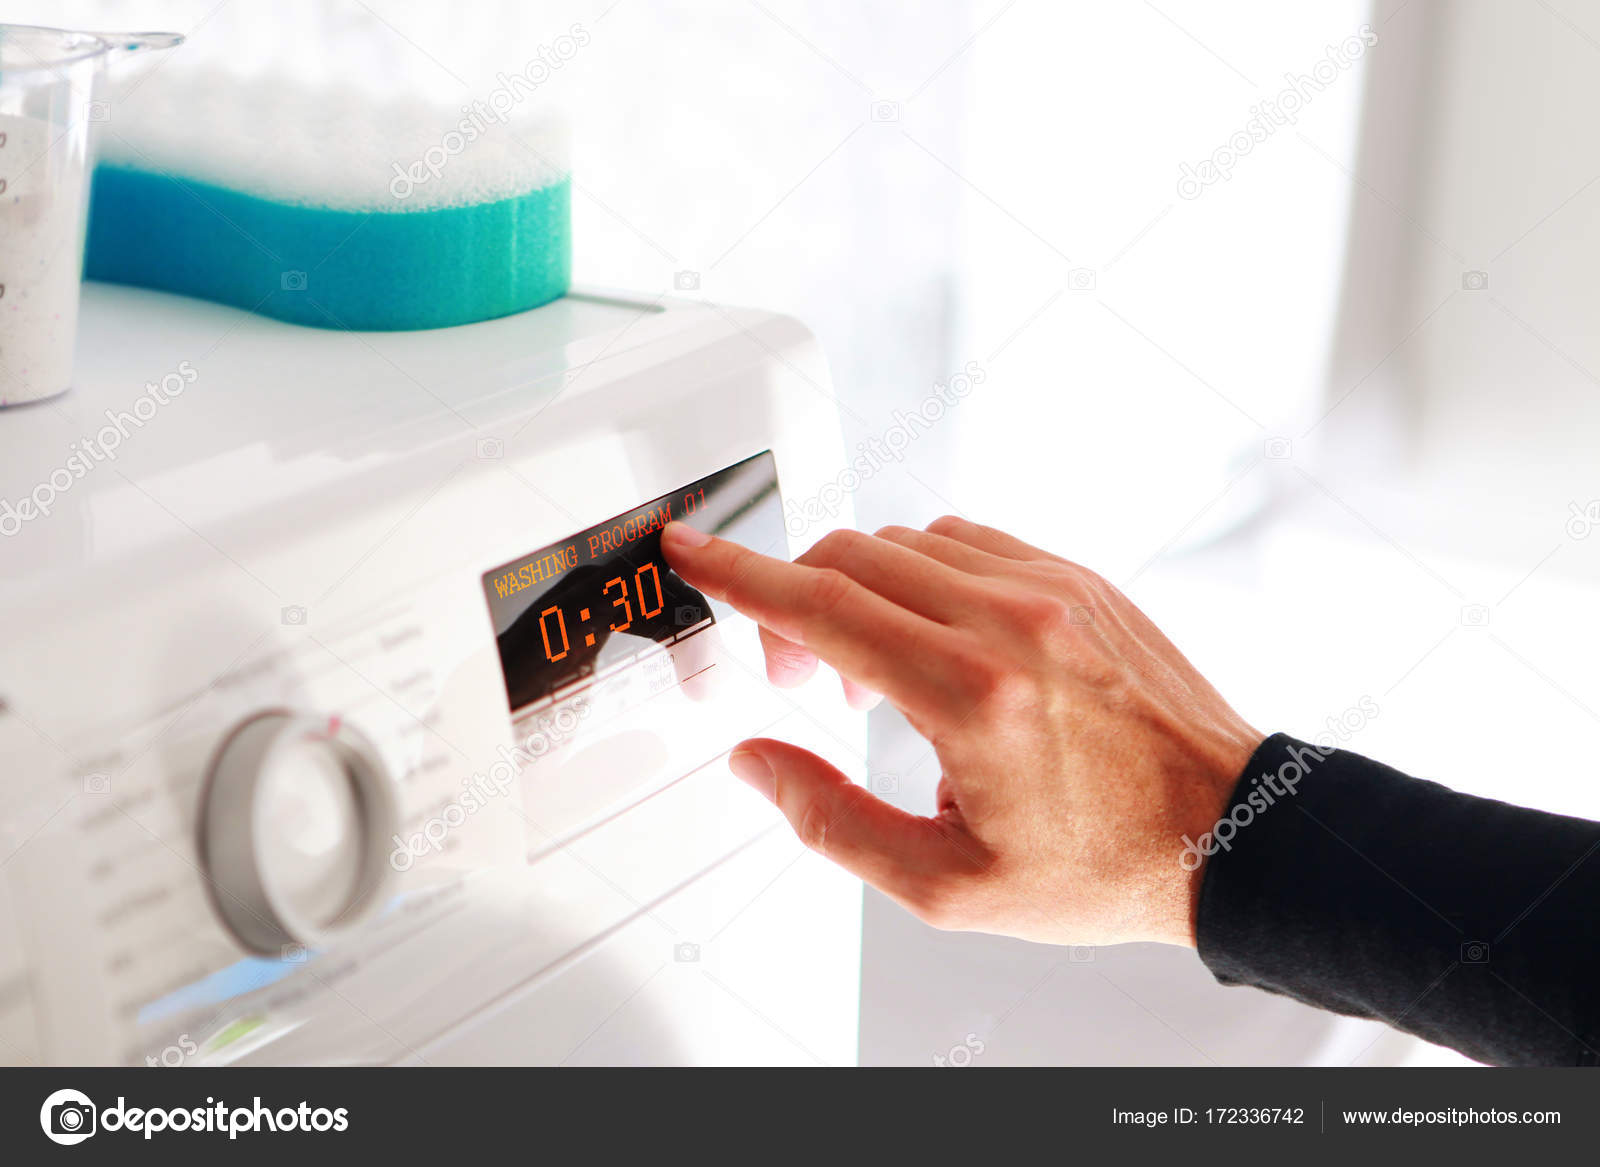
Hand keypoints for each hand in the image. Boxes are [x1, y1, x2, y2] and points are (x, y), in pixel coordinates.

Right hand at [660, 515, 1261, 947]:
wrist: (1226, 833)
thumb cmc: (1102, 866)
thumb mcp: (947, 885)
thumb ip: (832, 821)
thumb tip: (759, 761)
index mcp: (971, 696)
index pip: (821, 605)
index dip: (738, 575)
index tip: (691, 550)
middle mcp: (1012, 621)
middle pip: (851, 559)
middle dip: (793, 602)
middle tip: (797, 675)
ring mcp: (1052, 589)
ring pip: (907, 543)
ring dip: (860, 589)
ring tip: (877, 673)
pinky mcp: (1079, 579)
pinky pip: (969, 543)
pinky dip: (923, 576)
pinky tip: (935, 640)